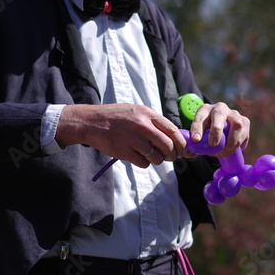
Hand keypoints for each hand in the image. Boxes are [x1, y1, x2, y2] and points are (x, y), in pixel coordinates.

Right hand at [55, 104, 186, 167]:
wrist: (91, 122)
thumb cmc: (117, 117)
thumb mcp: (137, 112)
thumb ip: (154, 122)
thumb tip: (175, 137)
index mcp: (147, 114)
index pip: (172, 130)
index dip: (181, 142)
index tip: (183, 149)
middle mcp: (142, 125)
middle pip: (168, 146)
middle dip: (172, 155)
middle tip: (170, 157)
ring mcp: (133, 139)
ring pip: (157, 157)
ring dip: (157, 160)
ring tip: (151, 156)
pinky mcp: (125, 152)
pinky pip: (144, 163)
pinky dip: (144, 163)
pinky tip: (137, 156)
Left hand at [188, 102, 249, 157]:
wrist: (221, 125)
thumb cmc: (207, 131)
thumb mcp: (198, 133)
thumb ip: (195, 141)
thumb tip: (192, 150)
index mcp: (205, 109)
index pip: (200, 117)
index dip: (197, 128)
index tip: (196, 139)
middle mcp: (220, 108)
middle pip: (219, 114)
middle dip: (216, 131)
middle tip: (213, 144)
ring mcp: (234, 114)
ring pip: (236, 126)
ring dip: (230, 143)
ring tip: (221, 153)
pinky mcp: (245, 121)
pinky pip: (244, 134)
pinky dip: (238, 145)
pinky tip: (230, 150)